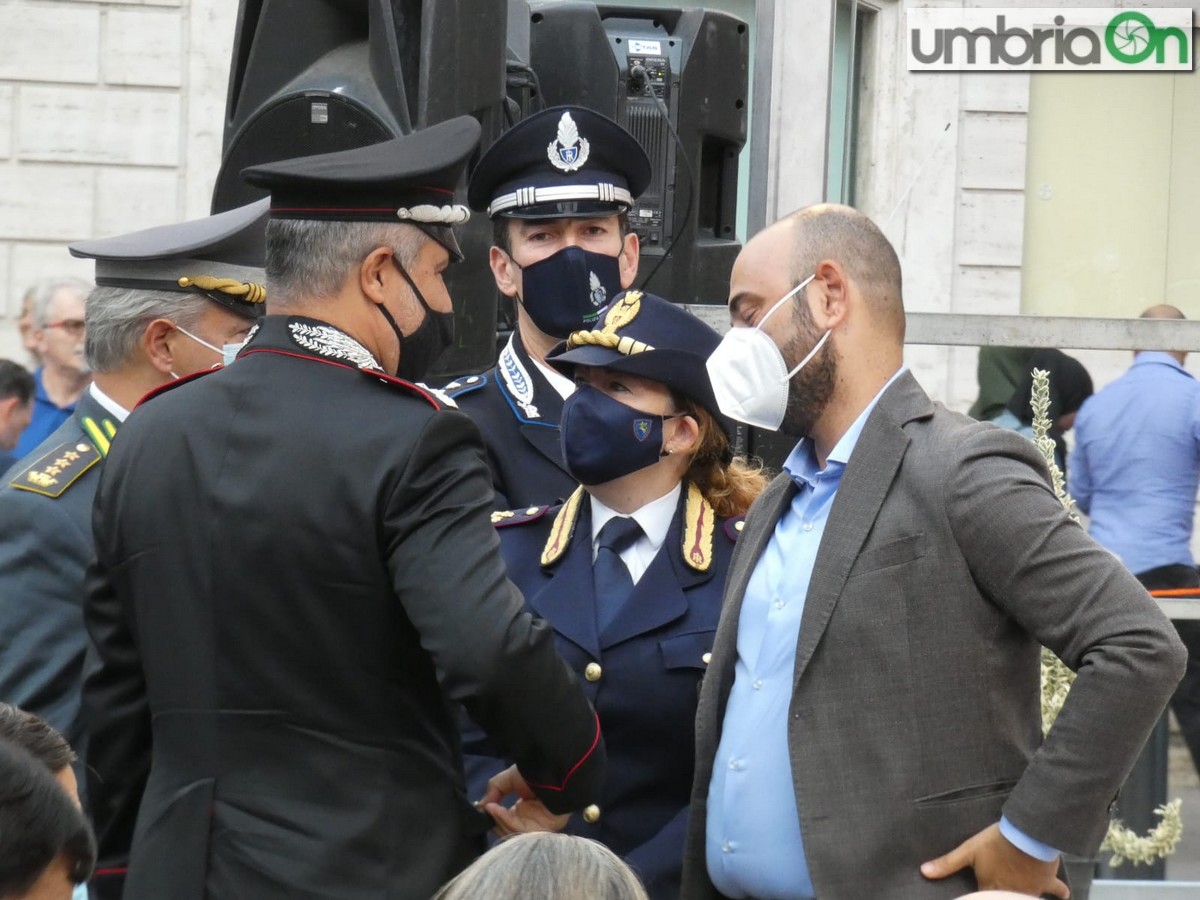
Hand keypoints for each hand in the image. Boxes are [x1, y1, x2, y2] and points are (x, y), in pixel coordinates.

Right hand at [476, 764, 570, 837]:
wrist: (555, 770)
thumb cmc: (534, 772)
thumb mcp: (508, 778)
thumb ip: (494, 791)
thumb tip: (480, 806)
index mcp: (524, 810)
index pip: (505, 821)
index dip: (493, 816)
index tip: (482, 808)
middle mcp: (529, 820)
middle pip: (506, 829)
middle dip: (494, 820)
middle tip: (486, 809)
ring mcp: (536, 827)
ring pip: (511, 832)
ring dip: (497, 819)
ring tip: (490, 807)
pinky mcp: (542, 830)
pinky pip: (519, 830)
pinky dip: (504, 820)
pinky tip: (497, 809)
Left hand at [921, 823, 1068, 898]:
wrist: (1027, 835)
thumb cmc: (996, 842)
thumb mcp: (968, 850)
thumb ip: (947, 863)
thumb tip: (924, 872)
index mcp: (991, 888)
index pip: (984, 897)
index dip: (981, 896)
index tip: (981, 894)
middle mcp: (1011, 894)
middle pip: (1005, 899)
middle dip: (1002, 896)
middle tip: (1001, 891)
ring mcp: (1031, 890)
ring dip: (1024, 897)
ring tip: (1019, 895)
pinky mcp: (1048, 881)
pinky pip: (1058, 892)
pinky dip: (1060, 895)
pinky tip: (1063, 896)